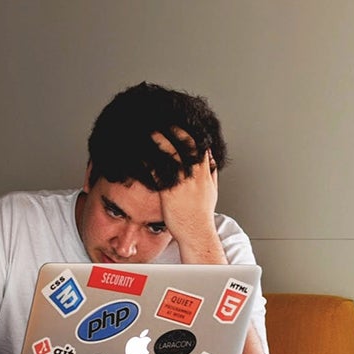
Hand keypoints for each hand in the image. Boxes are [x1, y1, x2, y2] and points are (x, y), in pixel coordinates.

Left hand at [151, 130, 220, 253]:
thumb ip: (211, 174)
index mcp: (205, 173)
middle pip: (186, 144)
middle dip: (175, 130)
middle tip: (163, 120)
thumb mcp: (211, 191)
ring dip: (160, 139)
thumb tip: (211, 160)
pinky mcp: (169, 191)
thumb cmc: (201, 215)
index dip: (190, 132)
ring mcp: (182, 182)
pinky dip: (150, 160)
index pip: (200, 145)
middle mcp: (195, 175)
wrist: (197, 233)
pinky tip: (141, 153)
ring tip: (150, 129)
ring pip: (172, 153)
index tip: (180, 123)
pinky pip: (159, 171)